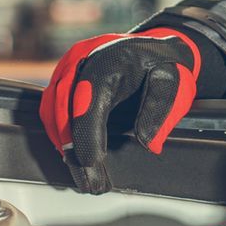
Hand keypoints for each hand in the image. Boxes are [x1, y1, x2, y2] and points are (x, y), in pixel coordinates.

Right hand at [38, 28, 201, 192]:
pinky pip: (51, 103)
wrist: (156, 46)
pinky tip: (70, 150)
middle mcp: (84, 58)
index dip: (86, 133)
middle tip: (87, 178)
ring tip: (80, 171)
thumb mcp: (174, 83)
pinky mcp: (64, 74)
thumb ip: (160, 111)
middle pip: (63, 104)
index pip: (89, 99)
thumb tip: (147, 144)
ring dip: (61, 140)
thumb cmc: (165, 65)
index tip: (91, 161)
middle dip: (71, 145)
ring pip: (52, 106)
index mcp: (110, 59)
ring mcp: (70, 65)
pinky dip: (57, 129)